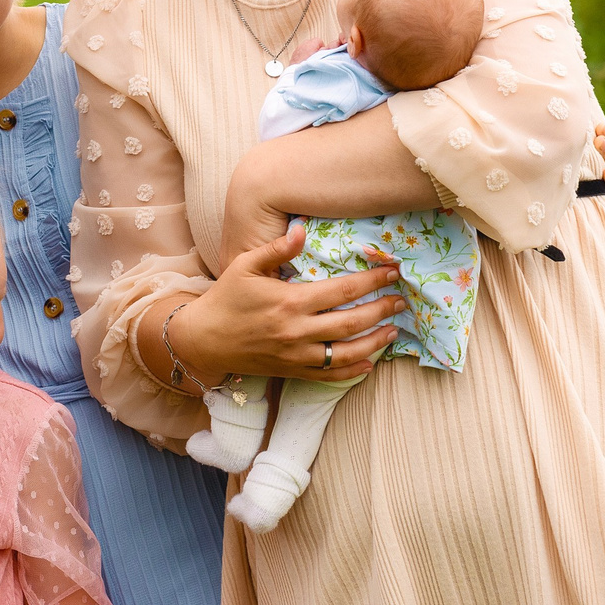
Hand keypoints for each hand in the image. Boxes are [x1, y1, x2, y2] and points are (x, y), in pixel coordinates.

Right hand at [171, 225, 404, 384]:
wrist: (203, 339)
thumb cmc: (225, 298)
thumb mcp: (245, 265)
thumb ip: (276, 248)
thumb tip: (302, 229)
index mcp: (290, 301)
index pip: (343, 291)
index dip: (372, 281)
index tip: (393, 272)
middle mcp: (297, 330)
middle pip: (352, 322)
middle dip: (381, 310)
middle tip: (401, 301)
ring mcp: (296, 354)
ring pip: (346, 352)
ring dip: (375, 342)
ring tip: (393, 331)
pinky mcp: (292, 370)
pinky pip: (329, 375)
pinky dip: (352, 371)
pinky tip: (369, 362)